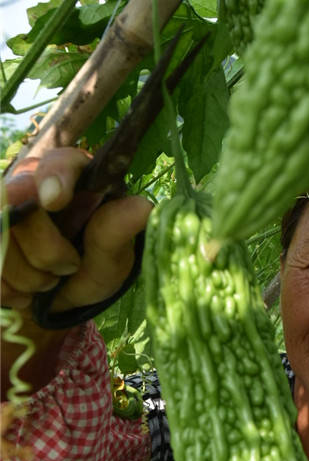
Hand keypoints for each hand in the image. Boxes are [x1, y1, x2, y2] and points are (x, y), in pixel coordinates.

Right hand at [1, 147, 151, 314]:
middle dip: (43, 249)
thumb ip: (117, 232)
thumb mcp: (112, 256)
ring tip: (49, 282)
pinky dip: (6, 288)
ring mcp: (0, 210)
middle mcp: (28, 184)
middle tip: (68, 267)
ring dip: (26, 275)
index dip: (52, 177)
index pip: (56, 162)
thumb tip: (143, 207)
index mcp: (70, 177)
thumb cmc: (93, 266)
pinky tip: (24, 293)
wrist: (63, 299)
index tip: (56, 201)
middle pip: (14, 200)